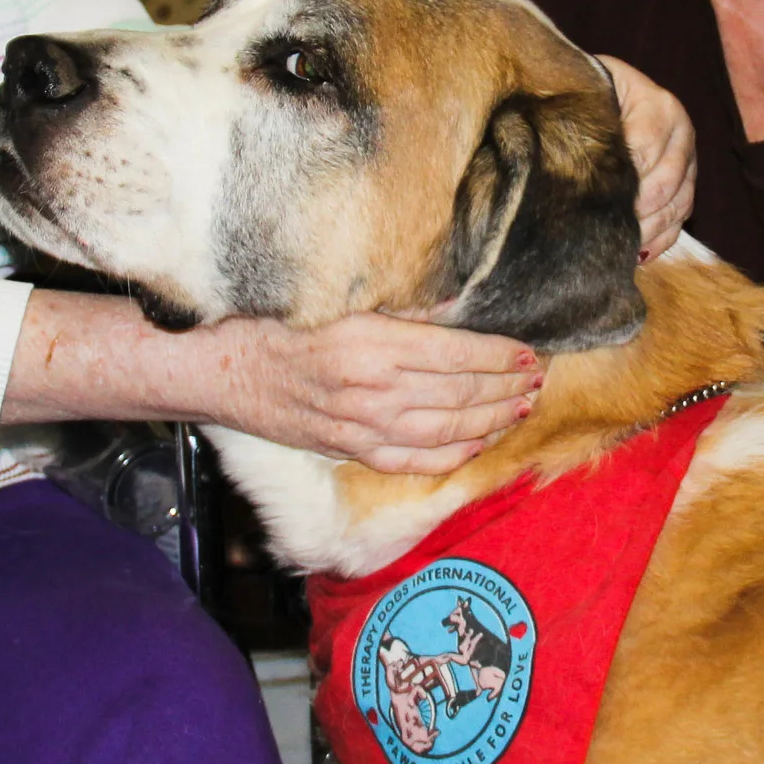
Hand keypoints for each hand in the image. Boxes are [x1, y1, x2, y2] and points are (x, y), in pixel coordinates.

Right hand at [208, 314, 541, 474]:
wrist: (225, 372)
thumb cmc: (277, 325)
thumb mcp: (340, 302)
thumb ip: (399, 311)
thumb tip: (454, 309)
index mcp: (372, 343)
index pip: (456, 353)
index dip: (499, 354)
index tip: (528, 351)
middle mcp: (373, 389)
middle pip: (460, 393)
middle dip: (506, 386)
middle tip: (537, 378)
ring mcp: (363, 426)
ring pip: (447, 429)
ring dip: (493, 419)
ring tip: (522, 406)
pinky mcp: (351, 450)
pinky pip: (416, 461)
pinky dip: (454, 454)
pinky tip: (480, 442)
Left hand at [598, 56, 695, 260]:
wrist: (608, 90)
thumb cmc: (589, 92)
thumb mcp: (585, 94)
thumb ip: (583, 119)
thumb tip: (576, 168)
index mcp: (658, 106)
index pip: (644, 150)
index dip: (620, 181)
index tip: (590, 202)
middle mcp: (681, 133)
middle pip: (664, 183)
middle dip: (633, 212)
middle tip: (600, 230)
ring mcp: (688, 161)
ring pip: (677, 206)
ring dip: (646, 231)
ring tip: (617, 246)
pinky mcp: (687, 185)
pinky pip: (681, 219)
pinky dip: (660, 240)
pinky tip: (637, 254)